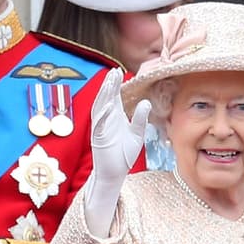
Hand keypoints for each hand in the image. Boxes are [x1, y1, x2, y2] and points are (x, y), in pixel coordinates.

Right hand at [89, 69, 150, 191]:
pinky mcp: (98, 139)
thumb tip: (146, 102)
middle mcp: (105, 120)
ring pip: (100, 108)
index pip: (114, 97)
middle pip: (105, 99)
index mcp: (114, 117)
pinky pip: (99, 125)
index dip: (115, 84)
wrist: (114, 172)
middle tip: (114, 71)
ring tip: (109, 83)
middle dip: (109, 85)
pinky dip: (103, 115)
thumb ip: (140, 118)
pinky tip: (108, 106)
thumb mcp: (137, 134)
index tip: (119, 71)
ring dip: (104, 96)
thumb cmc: (123, 154)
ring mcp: (100, 129)